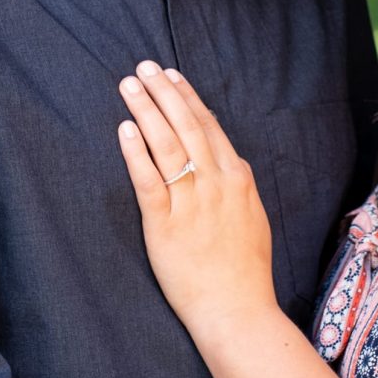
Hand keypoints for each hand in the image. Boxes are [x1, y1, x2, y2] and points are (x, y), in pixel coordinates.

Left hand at [115, 63, 275, 326]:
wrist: (238, 310)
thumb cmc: (245, 271)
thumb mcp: (253, 218)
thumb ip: (238, 187)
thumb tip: (228, 162)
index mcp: (238, 179)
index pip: (209, 126)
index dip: (187, 98)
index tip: (172, 76)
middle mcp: (216, 183)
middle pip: (187, 126)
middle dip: (164, 92)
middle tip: (144, 67)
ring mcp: (191, 203)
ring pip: (167, 145)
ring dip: (146, 110)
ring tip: (129, 86)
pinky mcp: (166, 225)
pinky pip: (148, 181)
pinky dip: (136, 152)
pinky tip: (124, 129)